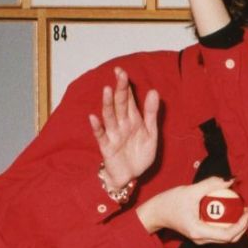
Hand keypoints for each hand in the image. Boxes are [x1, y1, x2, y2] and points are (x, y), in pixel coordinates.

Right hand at [91, 67, 160, 189]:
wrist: (130, 176)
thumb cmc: (140, 154)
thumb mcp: (151, 133)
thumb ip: (151, 113)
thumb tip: (154, 91)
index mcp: (133, 119)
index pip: (129, 99)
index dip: (126, 85)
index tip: (123, 71)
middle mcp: (121, 124)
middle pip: (120, 104)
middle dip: (119, 89)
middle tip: (119, 73)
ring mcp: (113, 134)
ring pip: (109, 116)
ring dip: (108, 104)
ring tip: (107, 90)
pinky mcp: (107, 147)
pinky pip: (101, 135)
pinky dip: (97, 127)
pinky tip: (93, 118)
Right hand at [136, 178, 247, 243]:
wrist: (154, 213)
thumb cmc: (169, 202)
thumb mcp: (190, 191)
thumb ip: (211, 184)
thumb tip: (231, 180)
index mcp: (200, 233)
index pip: (228, 234)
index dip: (243, 223)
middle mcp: (202, 240)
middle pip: (231, 238)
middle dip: (245, 224)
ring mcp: (202, 239)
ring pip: (227, 237)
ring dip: (239, 225)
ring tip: (246, 209)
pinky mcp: (201, 234)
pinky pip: (221, 232)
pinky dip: (230, 223)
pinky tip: (234, 210)